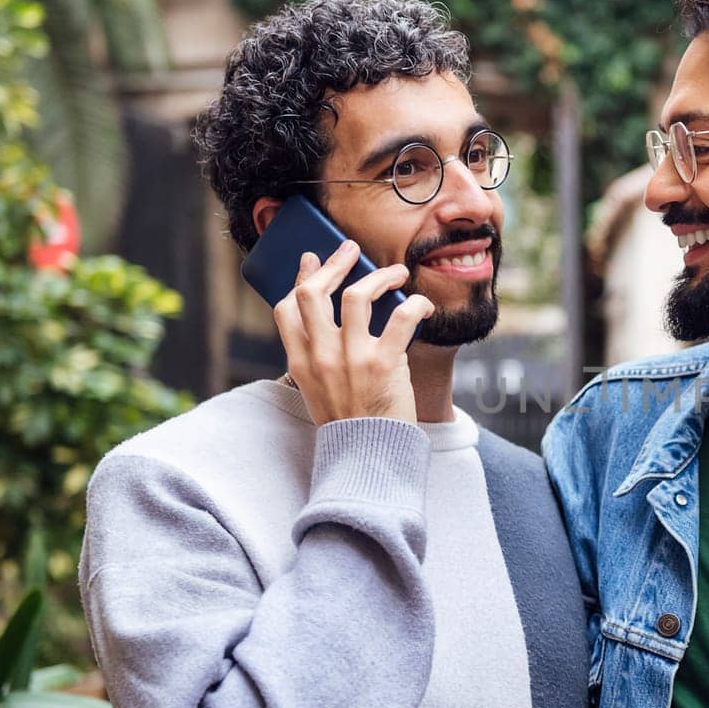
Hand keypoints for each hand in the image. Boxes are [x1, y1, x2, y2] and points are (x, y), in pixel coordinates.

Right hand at [272, 240, 434, 424]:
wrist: (368, 457)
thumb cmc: (350, 421)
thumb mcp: (318, 389)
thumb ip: (319, 355)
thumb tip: (334, 316)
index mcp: (300, 362)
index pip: (286, 309)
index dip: (300, 278)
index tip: (312, 260)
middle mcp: (320, 356)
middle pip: (314, 293)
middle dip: (334, 264)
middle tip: (352, 250)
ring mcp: (351, 359)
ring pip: (356, 296)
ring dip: (378, 276)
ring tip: (397, 271)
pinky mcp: (384, 364)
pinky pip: (402, 317)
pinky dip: (415, 303)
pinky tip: (422, 303)